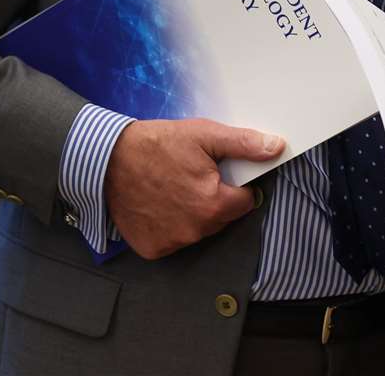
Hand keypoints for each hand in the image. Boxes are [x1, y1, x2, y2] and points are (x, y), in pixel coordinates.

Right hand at [103, 118, 283, 258]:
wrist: (107, 160)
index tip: (218, 172)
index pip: (245, 201)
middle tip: (193, 176)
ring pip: (198, 229)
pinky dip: (170, 225)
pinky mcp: (152, 248)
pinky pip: (174, 239)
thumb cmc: (157, 145)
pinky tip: (159, 204)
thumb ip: (244, 144)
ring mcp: (172, 243)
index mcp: (213, 205)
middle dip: (214, 199)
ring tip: (174, 187)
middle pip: (222, 217)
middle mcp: (195, 231)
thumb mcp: (204, 135)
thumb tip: (277, 147)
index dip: (236, 185)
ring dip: (193, 213)